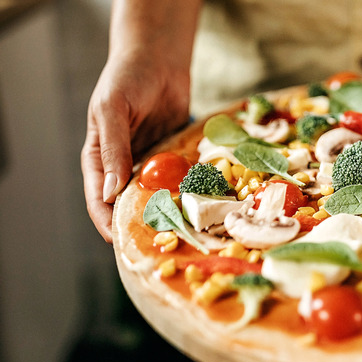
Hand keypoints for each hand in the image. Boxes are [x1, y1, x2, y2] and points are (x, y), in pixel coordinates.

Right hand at [81, 51, 189, 242]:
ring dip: (167, 209)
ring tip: (182, 230)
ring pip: (156, 194)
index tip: (119, 241)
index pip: (99, 199)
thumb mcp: (113, 111)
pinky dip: (187, 190)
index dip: (107, 221)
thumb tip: (109, 192)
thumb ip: (112, 151)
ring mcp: (150, 162)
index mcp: (98, 158)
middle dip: (142, 222)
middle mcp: (123, 165)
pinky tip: (201, 203)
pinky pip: (179, 178)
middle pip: (129, 203)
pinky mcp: (173, 155)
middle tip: (158, 242)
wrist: (159, 58)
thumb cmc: (127, 78)